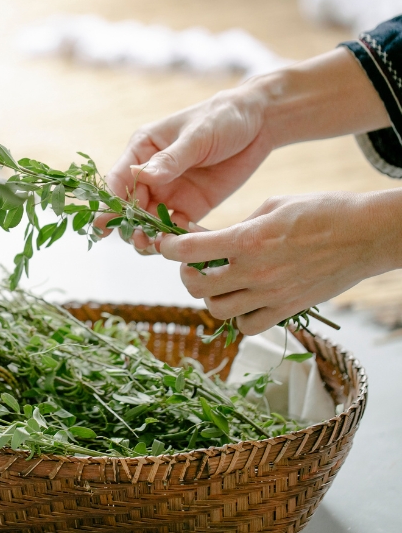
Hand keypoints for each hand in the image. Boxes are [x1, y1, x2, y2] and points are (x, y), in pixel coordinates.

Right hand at [95, 84, 272, 251]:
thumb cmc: (223, 117)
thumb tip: (142, 176)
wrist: (259, 124)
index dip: (110, 203)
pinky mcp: (190, 207)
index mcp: (144, 150)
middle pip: (131, 207)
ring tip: (154, 246)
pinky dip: (174, 239)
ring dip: (148, 237)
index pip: (119, 179)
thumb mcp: (197, 135)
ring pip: (148, 222)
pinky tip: (180, 246)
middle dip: (130, 226)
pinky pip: (175, 229)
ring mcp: (169, 193)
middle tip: (139, 239)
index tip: (105, 224)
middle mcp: (151, 175)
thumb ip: (171, 159)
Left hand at [159, 191, 401, 333]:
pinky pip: (247, 327)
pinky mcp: (286, 309)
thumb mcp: (272, 205)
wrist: (366, 234)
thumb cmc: (321, 211)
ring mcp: (270, 295)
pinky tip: (244, 300)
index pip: (190, 250)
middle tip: (194, 264)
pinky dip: (238, 317)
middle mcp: (254, 272)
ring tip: (219, 282)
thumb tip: (211, 239)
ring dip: (210, 296)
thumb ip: (238, 225)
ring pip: (217, 310)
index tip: (167, 245)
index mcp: (247, 239)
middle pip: (196, 286)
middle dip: (187, 273)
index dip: (169, 247)